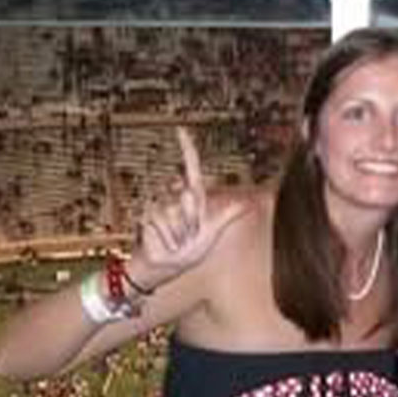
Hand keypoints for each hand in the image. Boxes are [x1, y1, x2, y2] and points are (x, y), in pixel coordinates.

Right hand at [134, 128, 248, 286]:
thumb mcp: (212, 233)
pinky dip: (168, 237)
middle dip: (193, 220)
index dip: (186, 148)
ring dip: (180, 232)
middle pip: (188, 198)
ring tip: (178, 241)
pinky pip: (160, 223)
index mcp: (193, 199)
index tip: (180, 129)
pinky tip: (166, 243)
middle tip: (191, 235)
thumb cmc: (189, 252)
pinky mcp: (147, 216)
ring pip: (174, 213)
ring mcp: (160, 206)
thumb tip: (250, 203)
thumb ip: (228, 215)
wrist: (165, 266)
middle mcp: (175, 198)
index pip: (190, 168)